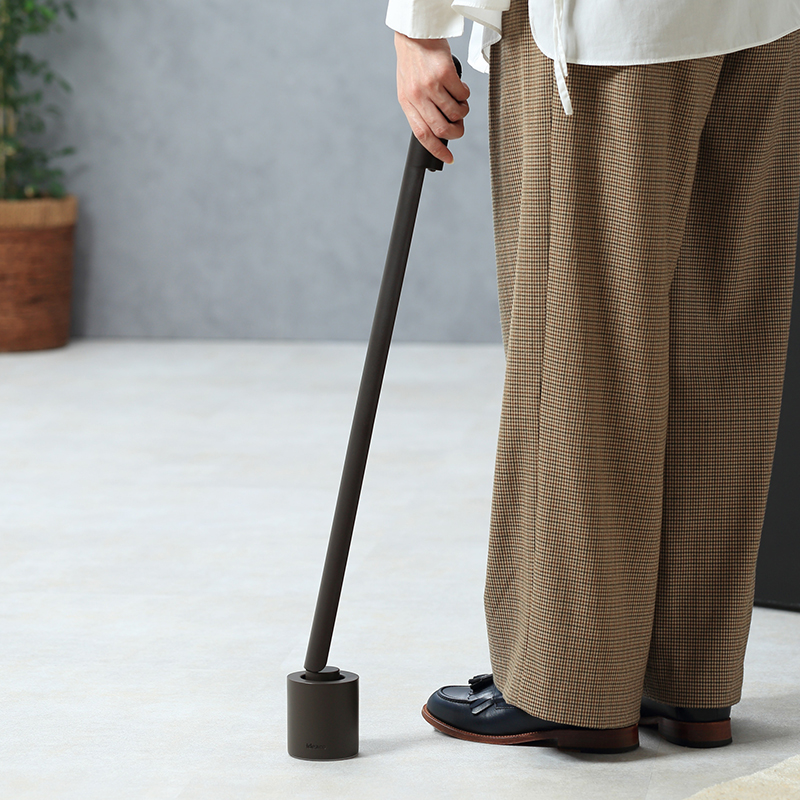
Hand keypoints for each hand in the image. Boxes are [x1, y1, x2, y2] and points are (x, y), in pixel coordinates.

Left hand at [394, 32, 469, 163]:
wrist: (414, 33)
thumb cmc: (413, 62)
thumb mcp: (408, 88)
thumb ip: (419, 108)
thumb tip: (436, 130)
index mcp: (407, 103)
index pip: (422, 134)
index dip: (436, 150)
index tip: (447, 158)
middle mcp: (417, 96)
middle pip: (441, 128)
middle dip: (456, 133)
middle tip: (459, 127)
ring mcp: (431, 85)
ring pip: (455, 112)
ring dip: (462, 111)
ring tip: (459, 102)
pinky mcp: (445, 73)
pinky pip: (462, 94)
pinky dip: (465, 95)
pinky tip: (460, 88)